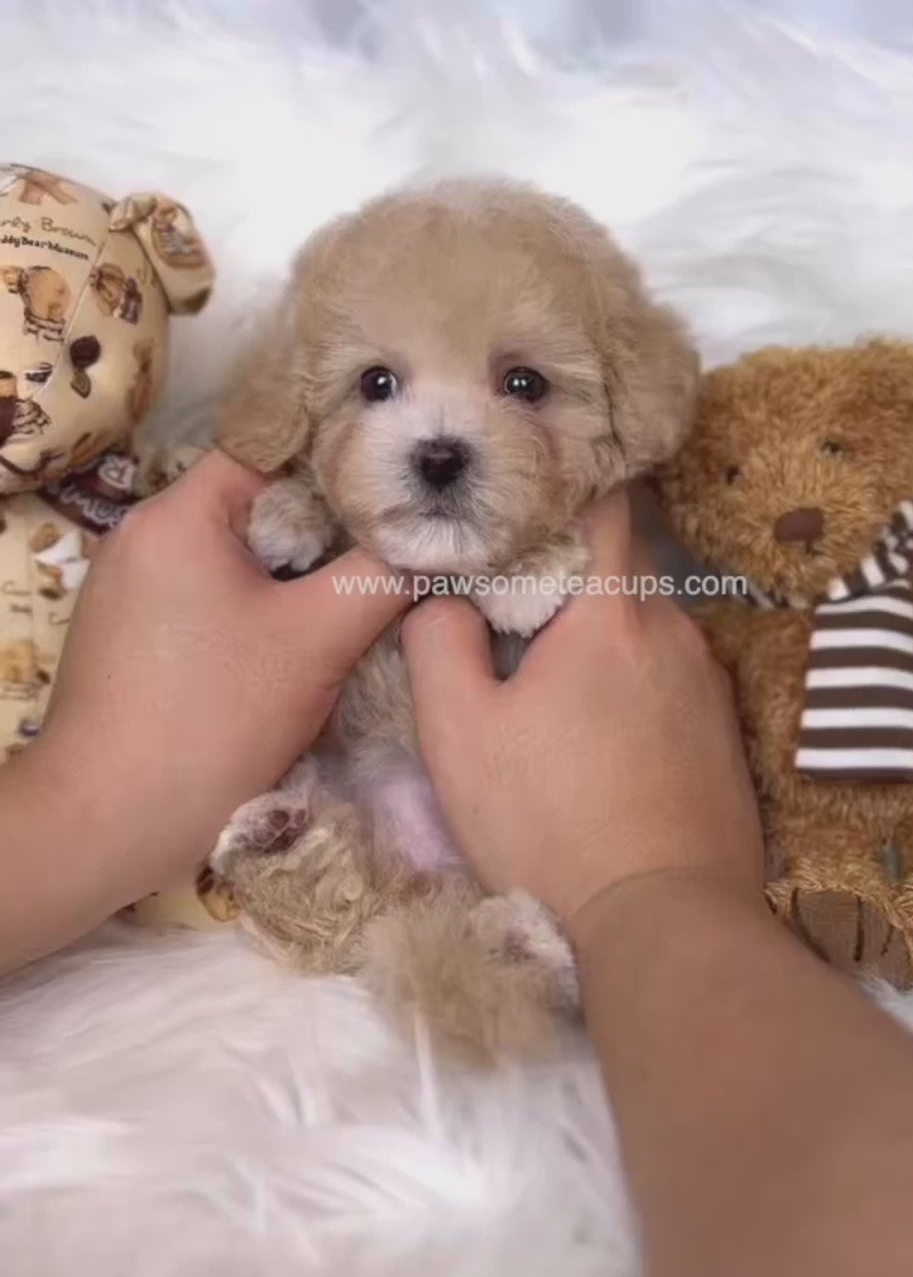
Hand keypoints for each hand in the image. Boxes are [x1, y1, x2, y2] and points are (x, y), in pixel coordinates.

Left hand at [26, 450, 409, 917]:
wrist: (107, 825)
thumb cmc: (211, 720)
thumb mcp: (314, 642)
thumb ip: (380, 577)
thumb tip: (441, 539)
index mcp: (177, 515)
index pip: (272, 450)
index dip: (344, 464)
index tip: (405, 490)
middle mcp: (144, 538)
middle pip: (256, 506)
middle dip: (330, 528)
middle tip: (402, 545)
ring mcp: (133, 593)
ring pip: (238, 559)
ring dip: (299, 577)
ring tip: (368, 592)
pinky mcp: (134, 642)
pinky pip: (212, 601)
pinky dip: (261, 613)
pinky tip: (309, 643)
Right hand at [402, 491, 763, 927]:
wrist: (666, 922)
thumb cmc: (550, 823)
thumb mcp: (459, 734)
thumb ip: (438, 641)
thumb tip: (443, 593)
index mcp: (613, 612)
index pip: (606, 503)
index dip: (562, 488)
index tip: (520, 498)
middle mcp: (677, 632)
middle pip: (621, 574)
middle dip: (570, 578)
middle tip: (511, 607)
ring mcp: (712, 687)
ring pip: (647, 633)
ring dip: (603, 643)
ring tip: (551, 684)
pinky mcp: (727, 740)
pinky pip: (673, 686)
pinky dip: (636, 691)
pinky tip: (602, 741)